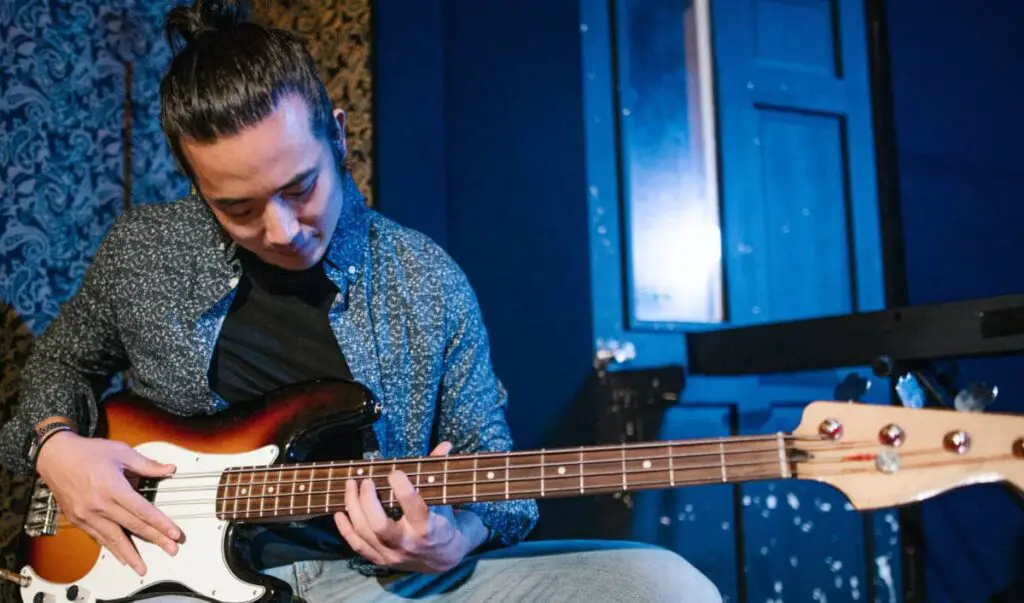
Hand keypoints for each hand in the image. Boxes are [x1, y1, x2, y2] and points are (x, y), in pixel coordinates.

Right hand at [35, 431, 181, 575]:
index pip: (142, 510)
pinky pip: (98, 537)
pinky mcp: (78, 519)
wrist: (54, 457)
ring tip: (142, 567)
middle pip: (132, 527)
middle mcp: (99, 504)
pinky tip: (120, 556)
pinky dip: (111, 548)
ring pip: (113, 538)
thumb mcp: (120, 452)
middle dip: (154, 540)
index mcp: (113, 487)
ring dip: (130, 554)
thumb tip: (169, 469)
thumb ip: (147, 464)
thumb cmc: (87, 452)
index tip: (174, 533)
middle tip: (171, 550)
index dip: (160, 523)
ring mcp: (87, 514)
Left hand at [334, 441, 487, 573]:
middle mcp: (408, 544)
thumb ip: (440, 472)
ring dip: (353, 507)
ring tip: (350, 486)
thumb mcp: (446, 499)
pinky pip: (357, 546)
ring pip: (364, 534)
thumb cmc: (445, 522)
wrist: (444, 558)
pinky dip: (345, 529)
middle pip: (379, 525)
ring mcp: (392, 554)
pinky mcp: (381, 560)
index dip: (402, 487)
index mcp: (427, 527)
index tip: (394, 472)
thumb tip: (446, 444)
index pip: (414, 507)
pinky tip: (340, 512)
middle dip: (367, 501)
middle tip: (365, 481)